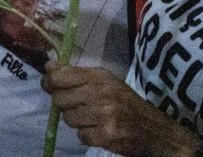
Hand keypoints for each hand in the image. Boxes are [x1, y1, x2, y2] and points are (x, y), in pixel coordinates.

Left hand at [42, 66, 201, 156]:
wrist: (154, 130)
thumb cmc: (125, 102)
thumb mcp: (104, 81)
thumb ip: (75, 74)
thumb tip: (48, 66)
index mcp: (99, 77)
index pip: (59, 77)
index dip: (49, 82)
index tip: (49, 86)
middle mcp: (101, 93)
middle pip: (60, 99)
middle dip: (65, 105)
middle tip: (79, 107)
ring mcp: (104, 115)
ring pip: (69, 118)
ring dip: (77, 121)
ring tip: (92, 119)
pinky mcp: (106, 136)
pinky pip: (81, 136)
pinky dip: (87, 135)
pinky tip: (100, 131)